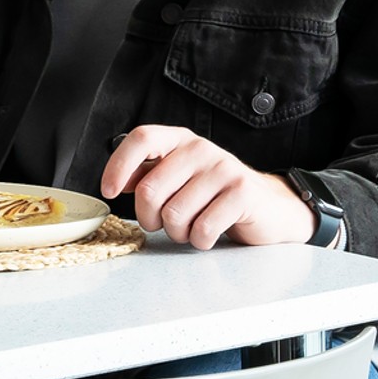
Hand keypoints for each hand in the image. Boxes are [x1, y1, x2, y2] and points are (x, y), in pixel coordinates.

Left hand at [97, 125, 313, 248]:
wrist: (268, 208)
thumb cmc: (214, 195)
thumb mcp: (179, 178)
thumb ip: (148, 175)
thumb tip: (116, 182)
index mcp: (180, 140)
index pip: (142, 138)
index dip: (119, 165)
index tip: (109, 191)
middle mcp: (200, 148)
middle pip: (150, 190)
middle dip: (149, 219)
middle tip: (162, 224)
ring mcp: (224, 169)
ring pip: (174, 214)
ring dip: (177, 233)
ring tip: (191, 228)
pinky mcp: (242, 193)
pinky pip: (202, 228)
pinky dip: (200, 241)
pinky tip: (209, 234)